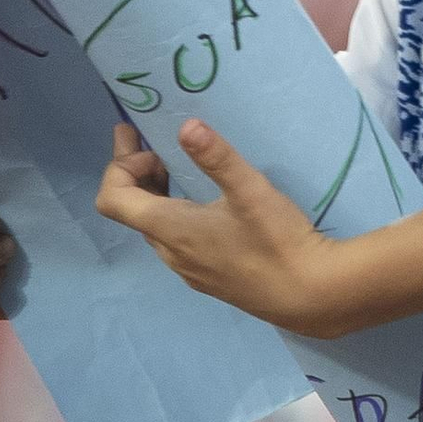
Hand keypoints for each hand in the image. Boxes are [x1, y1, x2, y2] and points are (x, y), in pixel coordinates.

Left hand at [95, 119, 349, 339]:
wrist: (310, 296)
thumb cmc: (278, 241)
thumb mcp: (250, 191)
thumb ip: (216, 157)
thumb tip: (185, 125)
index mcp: (170, 229)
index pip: (112, 199)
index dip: (120, 167)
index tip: (151, 147)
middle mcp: (170, 253)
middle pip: (130, 210)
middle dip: (134, 173)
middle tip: (150, 142)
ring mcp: (188, 270)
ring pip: (153, 226)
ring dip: (154, 194)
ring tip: (173, 167)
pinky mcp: (207, 277)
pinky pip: (173, 241)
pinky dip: (172, 213)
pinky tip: (201, 205)